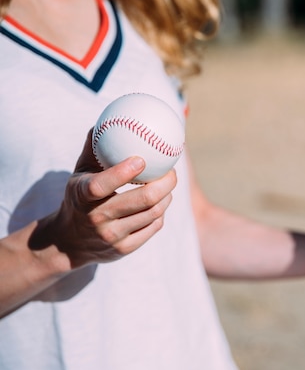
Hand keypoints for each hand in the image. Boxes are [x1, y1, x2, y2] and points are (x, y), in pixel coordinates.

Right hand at [32, 130, 176, 268]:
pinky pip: (154, 226)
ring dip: (167, 196)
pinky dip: (161, 213)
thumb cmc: (79, 197)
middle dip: (165, 183)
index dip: (122, 173)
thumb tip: (109, 119)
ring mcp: (111, 236)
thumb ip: (93, 148)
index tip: (141, 159)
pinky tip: (161, 203)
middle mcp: (96, 219)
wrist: (67, 242)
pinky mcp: (124, 249)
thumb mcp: (79, 173)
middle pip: (143, 200)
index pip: (101, 186)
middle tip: (172, 171)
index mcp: (82, 196)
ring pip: (153, 213)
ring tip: (168, 184)